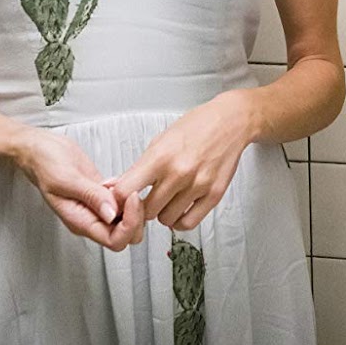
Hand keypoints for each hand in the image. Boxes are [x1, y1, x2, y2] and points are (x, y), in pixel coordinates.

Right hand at [12, 129, 142, 250]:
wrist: (40, 150)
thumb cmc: (45, 164)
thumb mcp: (67, 179)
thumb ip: (91, 196)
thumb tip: (112, 214)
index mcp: (80, 222)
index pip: (115, 240)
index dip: (129, 223)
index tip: (131, 198)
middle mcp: (90, 219)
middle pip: (126, 234)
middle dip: (136, 216)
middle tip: (131, 191)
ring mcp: (97, 207)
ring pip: (127, 218)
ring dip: (131, 202)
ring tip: (119, 183)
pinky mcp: (101, 194)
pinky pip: (123, 201)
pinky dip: (126, 191)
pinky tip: (115, 179)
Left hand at [106, 93, 255, 232]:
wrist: (231, 121)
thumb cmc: (196, 127)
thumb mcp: (160, 140)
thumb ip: (139, 167)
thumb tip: (114, 187)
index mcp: (160, 156)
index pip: (125, 192)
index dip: (119, 200)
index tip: (121, 200)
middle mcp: (179, 172)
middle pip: (146, 211)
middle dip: (144, 207)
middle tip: (149, 197)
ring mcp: (198, 185)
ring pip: (166, 219)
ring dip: (164, 212)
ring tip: (168, 199)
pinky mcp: (214, 195)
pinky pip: (188, 223)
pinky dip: (180, 220)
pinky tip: (180, 208)